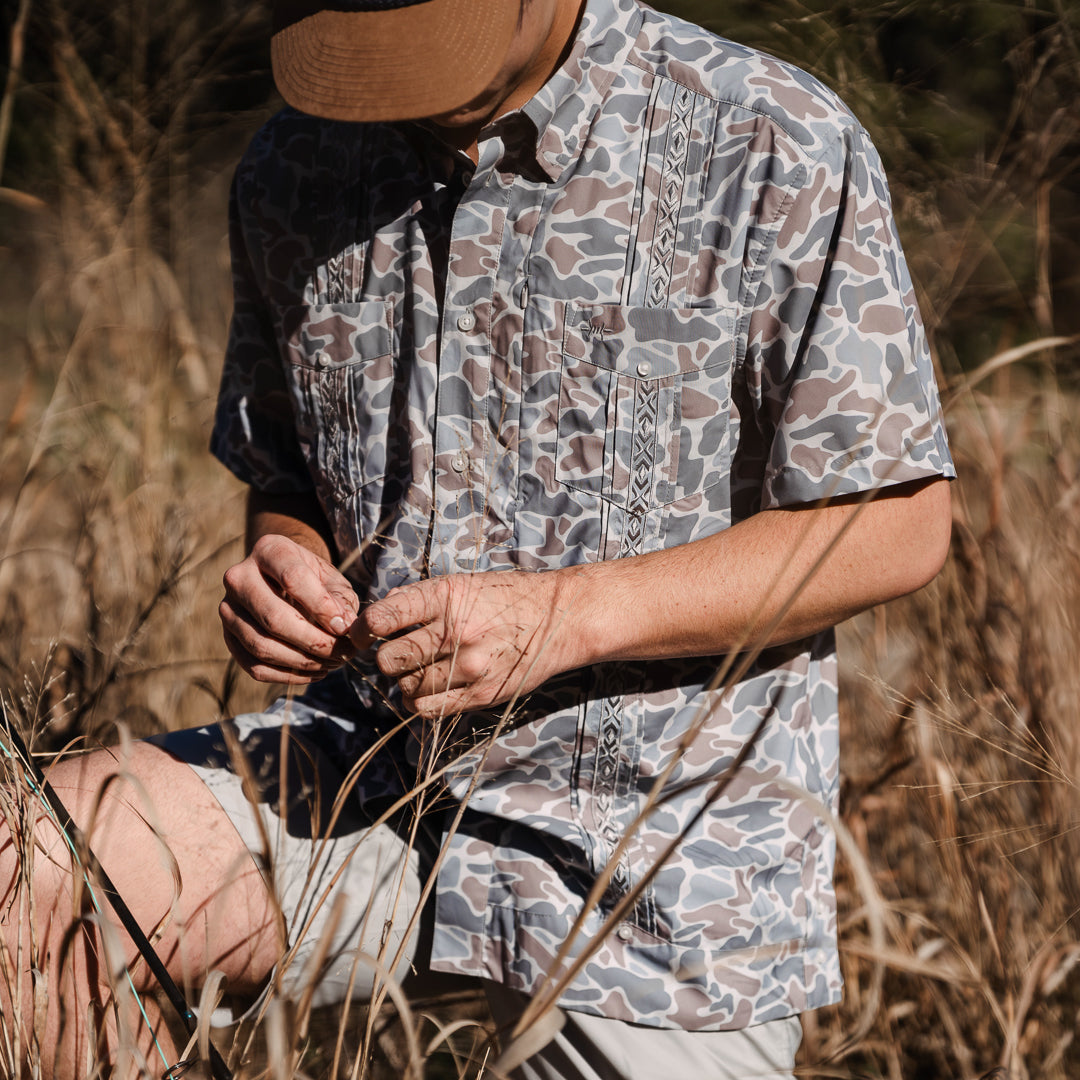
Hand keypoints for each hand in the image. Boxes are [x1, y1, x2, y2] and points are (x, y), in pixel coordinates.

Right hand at [220, 534, 359, 683]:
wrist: (283, 580)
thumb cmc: (313, 580)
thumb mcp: (332, 580)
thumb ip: (340, 600)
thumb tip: (343, 628)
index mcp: (269, 551)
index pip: (293, 579)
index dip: (322, 607)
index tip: (345, 627)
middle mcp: (239, 576)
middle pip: (274, 618)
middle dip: (314, 641)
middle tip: (343, 653)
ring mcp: (228, 608)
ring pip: (261, 645)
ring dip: (302, 662)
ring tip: (333, 663)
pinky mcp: (228, 637)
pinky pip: (254, 666)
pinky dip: (288, 675)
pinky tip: (315, 672)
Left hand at [357, 571, 578, 717]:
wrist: (557, 619)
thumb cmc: (505, 598)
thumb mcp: (463, 584)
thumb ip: (419, 599)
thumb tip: (377, 617)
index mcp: (446, 596)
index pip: (384, 618)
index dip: (363, 630)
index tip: (362, 635)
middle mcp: (456, 632)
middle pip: (389, 659)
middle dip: (386, 659)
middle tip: (397, 655)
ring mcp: (470, 667)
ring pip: (407, 687)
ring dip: (406, 681)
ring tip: (421, 670)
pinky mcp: (481, 695)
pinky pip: (428, 709)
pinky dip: (420, 701)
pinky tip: (429, 689)